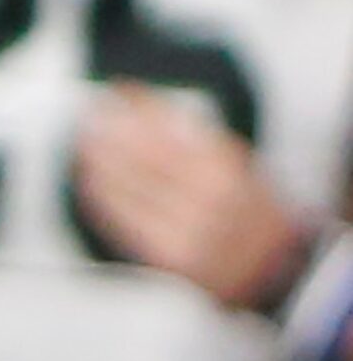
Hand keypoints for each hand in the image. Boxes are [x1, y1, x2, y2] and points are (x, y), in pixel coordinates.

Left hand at [74, 85, 307, 307]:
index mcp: (229, 172)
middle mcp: (208, 199)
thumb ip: (200, 142)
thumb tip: (145, 110)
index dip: (142, 105)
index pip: (175, 129)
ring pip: (130, 185)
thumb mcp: (243, 168)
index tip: (120, 88)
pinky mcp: (167, 256)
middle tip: (92, 110)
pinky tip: (89, 177)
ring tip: (85, 139)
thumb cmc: (254, 214)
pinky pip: (124, 220)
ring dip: (100, 158)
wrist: (274, 272)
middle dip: (114, 127)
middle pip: (146, 154)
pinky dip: (102, 195)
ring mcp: (187, 230)